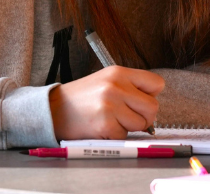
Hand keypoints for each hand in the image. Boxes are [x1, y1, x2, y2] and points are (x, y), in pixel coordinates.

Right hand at [49, 66, 164, 139]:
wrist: (53, 109)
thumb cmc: (82, 98)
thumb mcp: (105, 81)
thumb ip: (129, 87)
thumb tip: (152, 105)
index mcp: (119, 72)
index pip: (156, 84)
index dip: (151, 95)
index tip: (139, 101)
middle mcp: (116, 86)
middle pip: (153, 107)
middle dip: (144, 117)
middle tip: (128, 117)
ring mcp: (111, 105)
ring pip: (141, 124)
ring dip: (128, 127)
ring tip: (111, 120)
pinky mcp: (105, 124)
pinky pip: (124, 135)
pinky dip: (115, 136)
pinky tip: (101, 127)